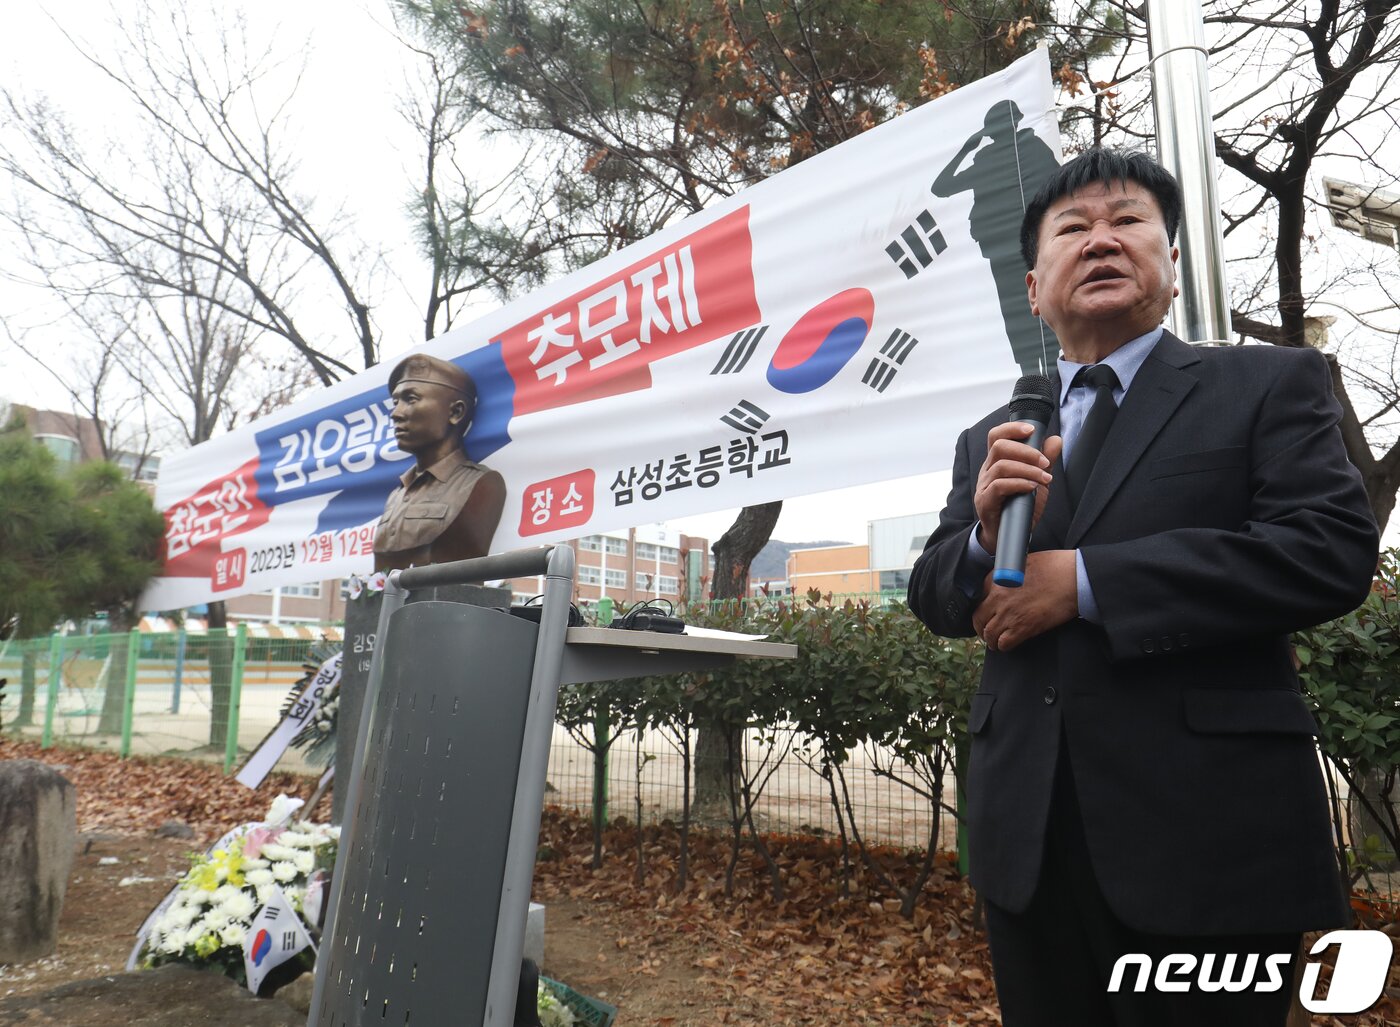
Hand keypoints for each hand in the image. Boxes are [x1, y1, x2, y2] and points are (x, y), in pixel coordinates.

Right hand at [973, 423, 1062, 552]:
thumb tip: (1056, 439)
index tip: (1031, 429)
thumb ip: (1044, 461)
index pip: (996, 436)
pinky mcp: (985, 501)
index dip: (1012, 428)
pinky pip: (1000, 486)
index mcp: (997, 462)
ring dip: (1028, 469)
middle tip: (1045, 462)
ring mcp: (984, 486)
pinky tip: (1032, 487)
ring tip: (1045, 478)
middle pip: (999, 446)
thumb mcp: (1036, 481)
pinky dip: (1020, 483)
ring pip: (1002, 466)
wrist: (1006, 536)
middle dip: (1026, 451)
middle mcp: (987, 470)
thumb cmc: (1019, 507)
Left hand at [973, 550, 1077, 651]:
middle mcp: (998, 597)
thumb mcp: (1023, 562)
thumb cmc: (1054, 566)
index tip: (988, 612)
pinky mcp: (1023, 627)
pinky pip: (1004, 643)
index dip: (984, 607)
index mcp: (997, 578)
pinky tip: (1006, 645)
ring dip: (991, 640)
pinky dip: (1004, 646)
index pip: (979, 597)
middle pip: (979, 618)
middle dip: (981, 627)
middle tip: (987, 631)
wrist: (1072, 577)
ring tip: (995, 642)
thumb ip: (1008, 574)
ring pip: (989, 634)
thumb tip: (1005, 583)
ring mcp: (1009, 614)